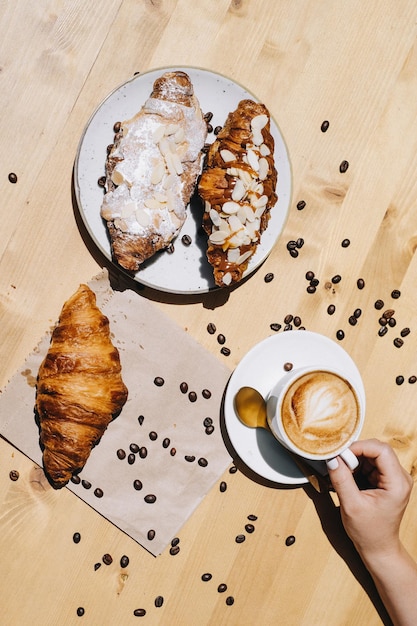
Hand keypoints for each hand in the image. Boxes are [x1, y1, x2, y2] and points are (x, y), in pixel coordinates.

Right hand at [327, 439, 412, 561]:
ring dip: (354, 461)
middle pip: (377, 450)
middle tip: (339, 464)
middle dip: (355, 454)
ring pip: (371, 455)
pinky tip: (348, 479)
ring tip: (343, 475)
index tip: (341, 453)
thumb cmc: (369, 532)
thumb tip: (332, 459)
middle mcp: (399, 477)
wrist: (378, 548)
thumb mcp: (351, 505)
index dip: (360, 447)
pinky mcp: (386, 480)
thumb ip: (342, 479)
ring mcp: (394, 478)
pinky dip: (356, 467)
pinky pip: (370, 464)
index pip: (381, 450)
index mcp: (397, 483)